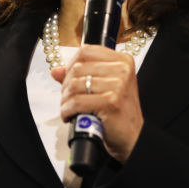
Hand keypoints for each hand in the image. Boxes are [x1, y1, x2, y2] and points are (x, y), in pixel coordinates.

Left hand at [51, 44, 143, 163]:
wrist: (133, 136)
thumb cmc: (118, 111)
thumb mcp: (104, 87)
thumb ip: (81, 75)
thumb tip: (56, 71)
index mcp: (122, 60)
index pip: (86, 51)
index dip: (71, 64)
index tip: (69, 78)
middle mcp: (122, 70)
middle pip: (77, 68)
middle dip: (66, 85)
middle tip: (68, 98)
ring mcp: (118, 85)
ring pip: (74, 85)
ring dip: (65, 100)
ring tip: (68, 108)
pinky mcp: (110, 102)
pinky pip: (76, 102)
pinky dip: (67, 110)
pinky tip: (69, 116)